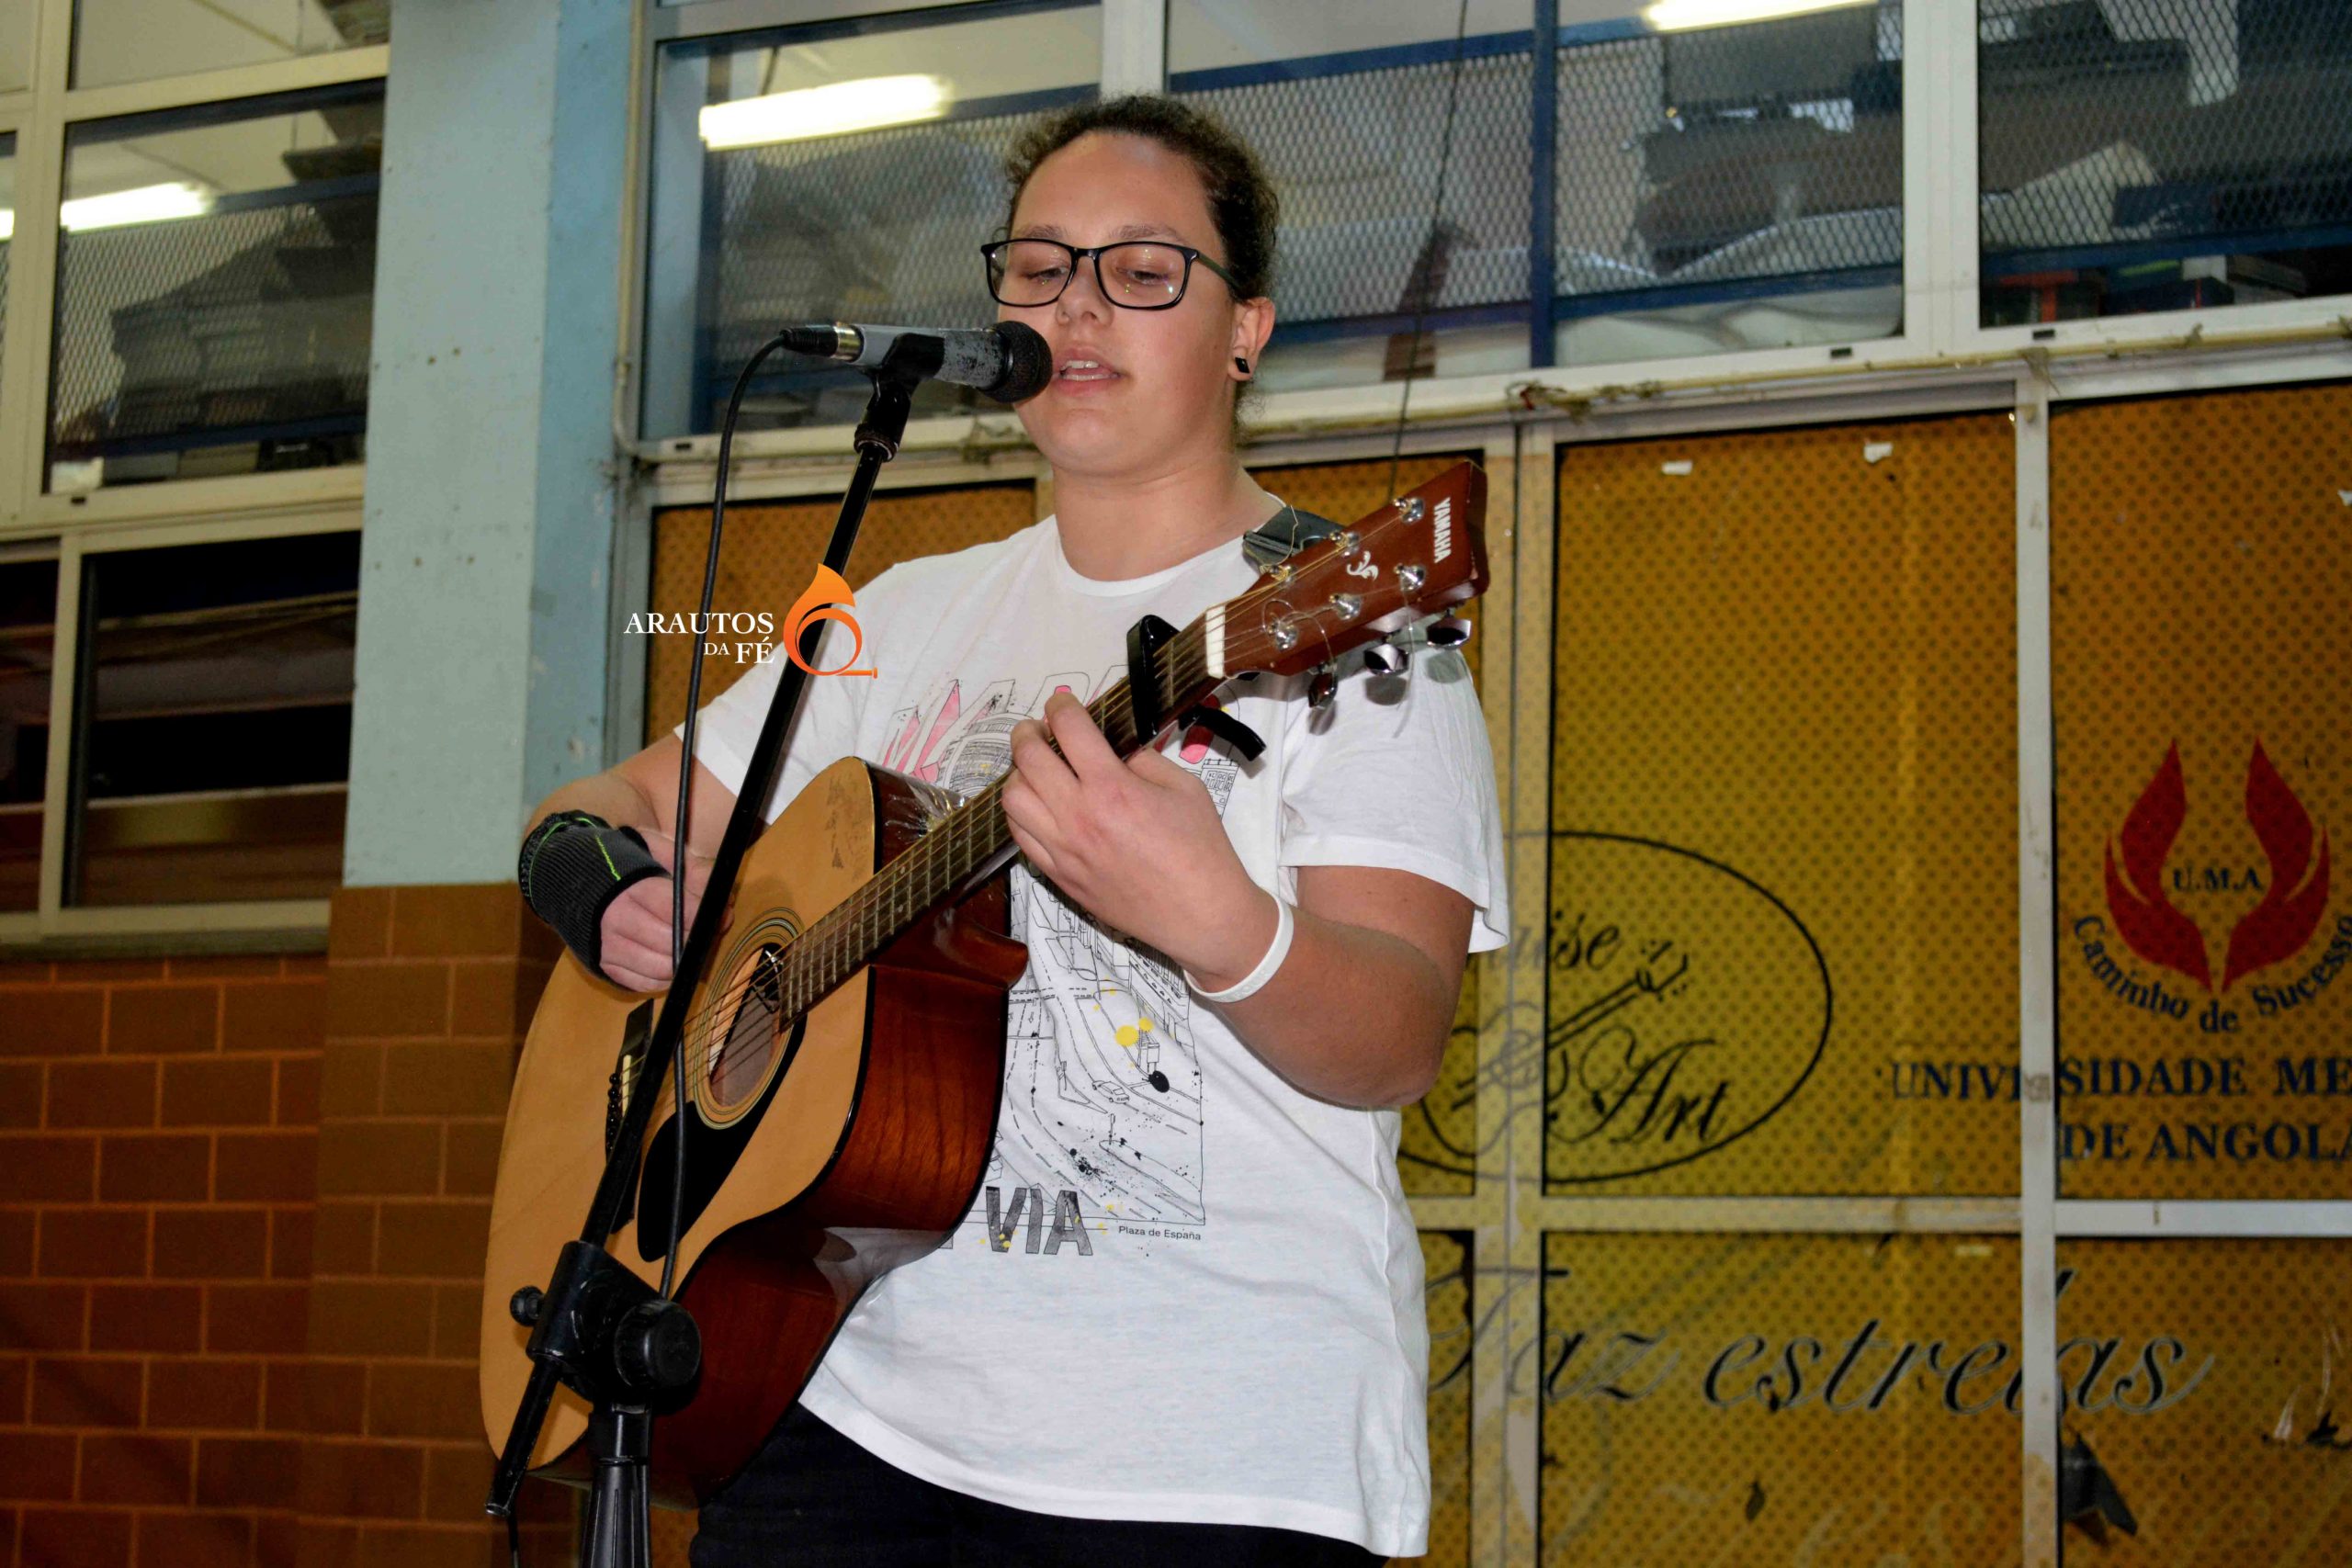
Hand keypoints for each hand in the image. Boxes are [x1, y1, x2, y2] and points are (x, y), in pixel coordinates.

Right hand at [597, 828, 714, 991]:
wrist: (570, 877)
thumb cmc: (624, 862)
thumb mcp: (659, 850)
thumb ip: (695, 871)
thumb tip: (724, 902)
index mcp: (629, 887)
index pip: (675, 910)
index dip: (701, 916)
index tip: (717, 913)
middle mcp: (613, 920)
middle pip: (670, 943)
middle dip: (695, 939)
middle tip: (706, 931)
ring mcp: (606, 947)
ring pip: (660, 969)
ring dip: (683, 961)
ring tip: (689, 944)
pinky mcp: (603, 967)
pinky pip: (644, 984)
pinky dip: (664, 977)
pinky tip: (669, 958)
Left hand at [999, 692, 1271, 978]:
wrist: (1200, 913)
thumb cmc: (1201, 848)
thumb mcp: (1183, 787)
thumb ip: (1143, 761)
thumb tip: (1115, 750)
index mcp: (1112, 788)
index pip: (1069, 730)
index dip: (1061, 706)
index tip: (1062, 703)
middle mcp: (1078, 816)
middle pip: (1028, 759)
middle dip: (1028, 733)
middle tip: (1037, 729)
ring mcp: (1063, 849)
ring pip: (1013, 798)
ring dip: (1019, 774)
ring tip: (1035, 769)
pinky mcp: (1060, 875)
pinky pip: (1020, 836)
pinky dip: (1022, 812)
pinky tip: (1038, 805)